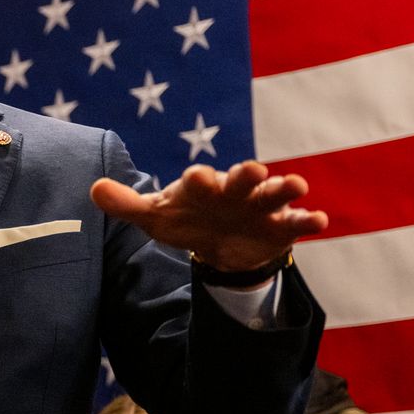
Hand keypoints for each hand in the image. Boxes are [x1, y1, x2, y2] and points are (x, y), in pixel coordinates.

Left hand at [91, 160, 327, 274]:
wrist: (216, 245)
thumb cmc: (185, 221)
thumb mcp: (154, 217)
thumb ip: (126, 204)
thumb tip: (93, 188)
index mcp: (203, 186)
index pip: (199, 179)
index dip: (197, 179)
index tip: (195, 178)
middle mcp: (234, 189)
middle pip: (241, 178)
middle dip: (246, 174)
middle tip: (252, 169)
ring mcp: (260, 206)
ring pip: (276, 193)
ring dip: (285, 188)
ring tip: (297, 185)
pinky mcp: (281, 226)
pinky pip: (297, 221)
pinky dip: (308, 219)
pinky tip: (320, 220)